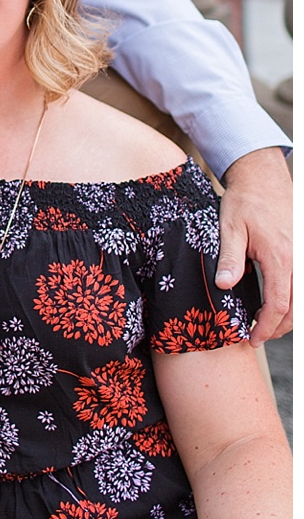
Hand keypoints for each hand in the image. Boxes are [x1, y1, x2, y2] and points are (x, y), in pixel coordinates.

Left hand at [217, 147, 291, 341]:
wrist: (263, 179)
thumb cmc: (244, 202)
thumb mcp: (229, 228)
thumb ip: (229, 258)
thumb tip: (223, 285)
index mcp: (280, 256)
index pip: (278, 304)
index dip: (266, 327)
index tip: (252, 339)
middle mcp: (299, 259)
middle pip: (296, 308)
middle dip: (278, 328)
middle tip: (257, 337)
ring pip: (303, 299)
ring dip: (288, 316)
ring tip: (265, 325)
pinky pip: (302, 285)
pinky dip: (293, 300)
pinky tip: (276, 304)